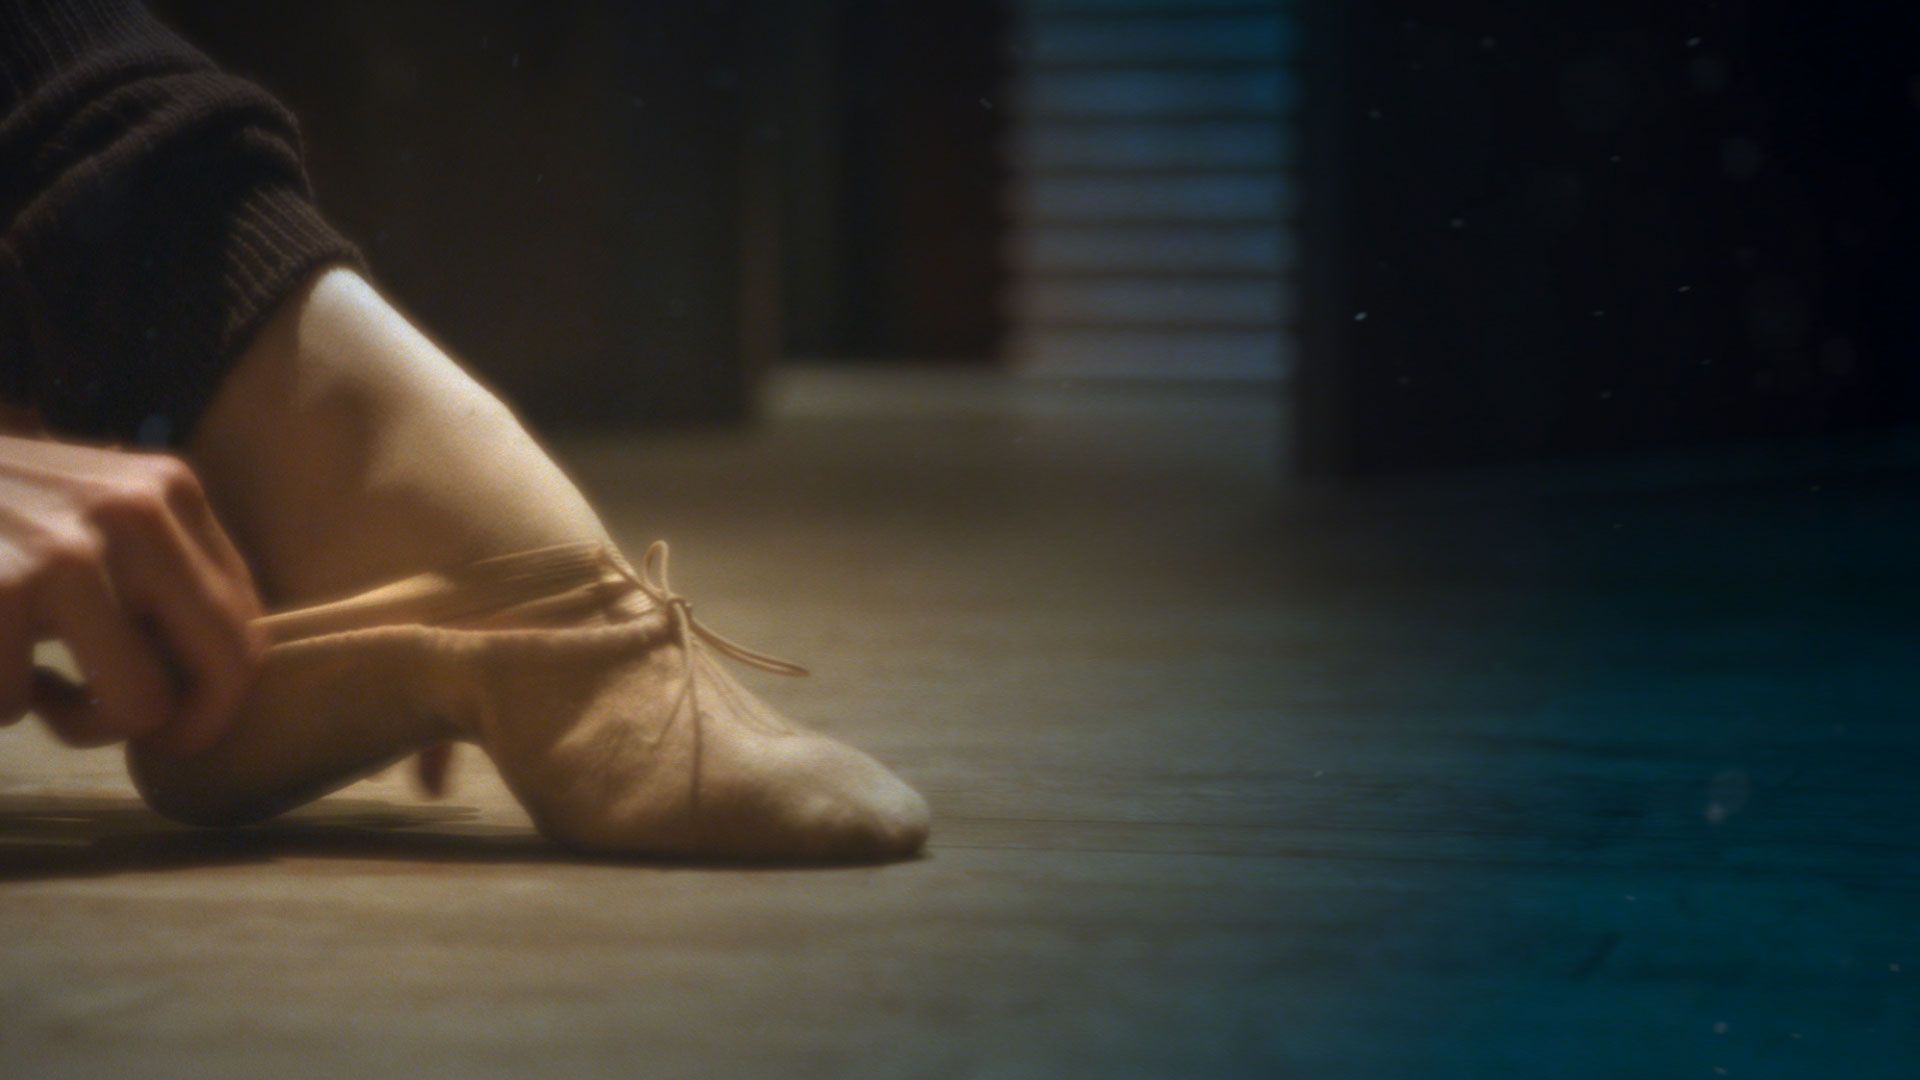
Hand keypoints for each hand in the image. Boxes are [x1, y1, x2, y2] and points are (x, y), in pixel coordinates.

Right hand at [0, 433, 265, 750]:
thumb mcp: (90, 512)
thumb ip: (158, 579)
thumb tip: (225, 682)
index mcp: (169, 492)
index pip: (246, 623)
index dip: (220, 697)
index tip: (178, 725)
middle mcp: (134, 513)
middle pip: (224, 670)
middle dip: (181, 724)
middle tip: (132, 736)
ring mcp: (66, 552)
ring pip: (140, 706)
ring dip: (79, 721)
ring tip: (32, 684)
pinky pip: (21, 707)